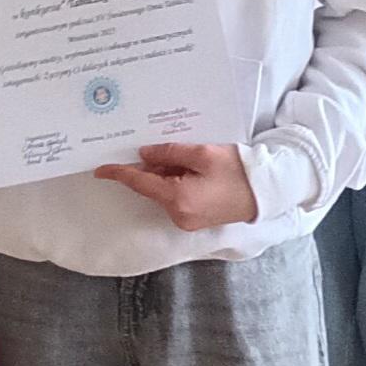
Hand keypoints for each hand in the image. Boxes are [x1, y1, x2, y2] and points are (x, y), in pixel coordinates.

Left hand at [93, 143, 257, 231]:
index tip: (100, 168)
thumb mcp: (201, 153)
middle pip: (152, 186)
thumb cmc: (236, 170)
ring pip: (164, 191)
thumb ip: (169, 153)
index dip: (119, 173)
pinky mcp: (196, 218)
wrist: (265, 191)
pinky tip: (185, 165)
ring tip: (178, 152)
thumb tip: (144, 155)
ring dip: (164, 172)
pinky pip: (176, 197)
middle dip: (149, 166)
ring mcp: (188, 220)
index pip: (140, 183)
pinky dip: (175, 180)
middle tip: (148, 144)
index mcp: (178, 199)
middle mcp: (179, 215)